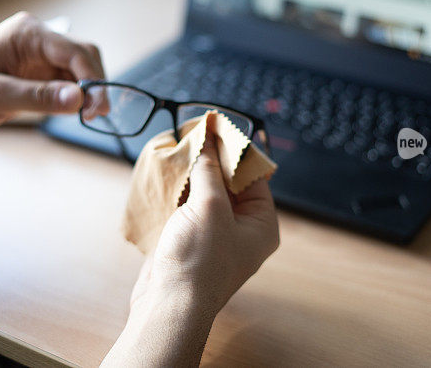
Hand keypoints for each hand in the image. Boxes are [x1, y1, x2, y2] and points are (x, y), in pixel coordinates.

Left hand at [0, 11, 103, 128]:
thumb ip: (36, 97)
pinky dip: (79, 97)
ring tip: (89, 116)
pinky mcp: (43, 72)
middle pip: (84, 56)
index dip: (91, 77)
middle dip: (95, 84)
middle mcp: (38, 38)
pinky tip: (77, 113)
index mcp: (26, 32)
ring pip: (82, 69)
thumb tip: (78, 99)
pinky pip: (72, 81)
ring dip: (90, 92)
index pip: (73, 50)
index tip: (97, 107)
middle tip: (96, 115)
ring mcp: (42, 55)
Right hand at [102, 130, 278, 366]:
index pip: (255, 177)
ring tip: (182, 146)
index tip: (218, 126)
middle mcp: (244, 230)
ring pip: (208, 195)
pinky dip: (182, 191)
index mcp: (262, 224)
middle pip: (231, 184)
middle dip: (213, 160)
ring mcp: (217, 236)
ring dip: (195, 173)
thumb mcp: (210, 206)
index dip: (237, 151)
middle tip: (197, 132)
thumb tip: (209, 136)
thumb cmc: (199, 260)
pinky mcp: (193, 241)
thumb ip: (209, 169)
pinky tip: (170, 174)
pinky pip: (191, 208)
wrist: (168, 305)